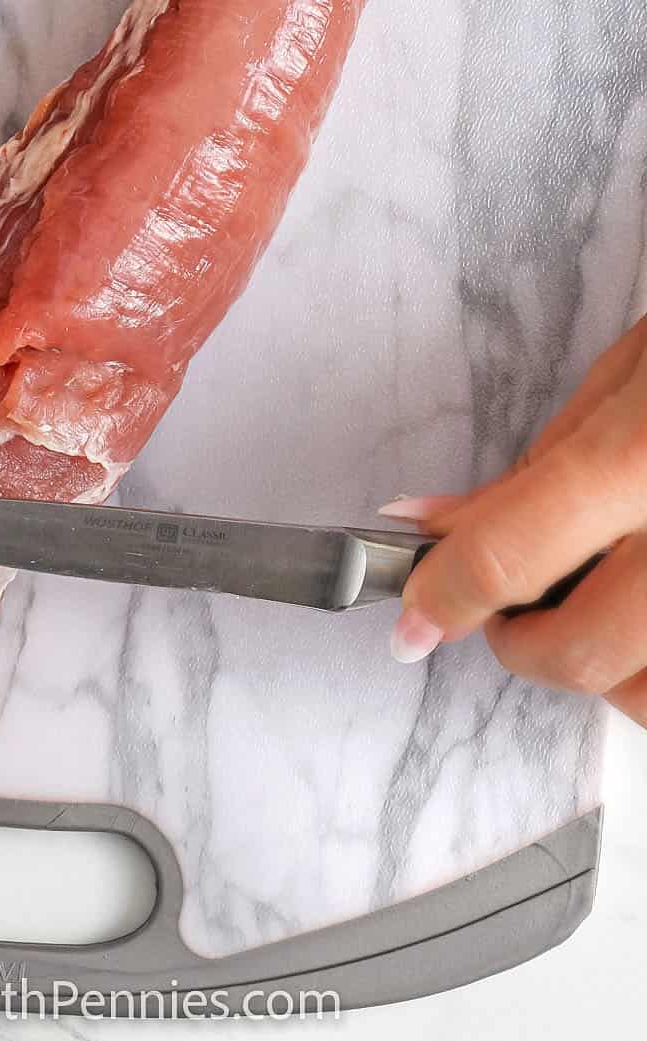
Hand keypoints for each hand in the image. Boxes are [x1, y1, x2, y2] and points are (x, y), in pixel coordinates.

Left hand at [388, 315, 646, 723]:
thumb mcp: (630, 371)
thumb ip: (535, 467)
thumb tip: (434, 527)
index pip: (511, 554)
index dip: (443, 598)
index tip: (414, 625)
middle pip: (586, 652)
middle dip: (524, 644)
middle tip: (509, 611)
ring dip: (609, 669)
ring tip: (604, 603)